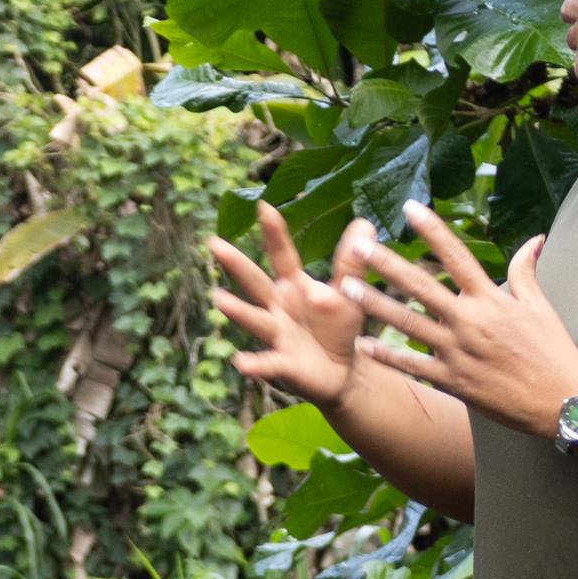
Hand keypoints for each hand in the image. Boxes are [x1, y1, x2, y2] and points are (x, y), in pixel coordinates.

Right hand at [205, 201, 366, 406]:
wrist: (342, 372)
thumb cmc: (338, 327)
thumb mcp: (347, 292)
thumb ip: (351, 262)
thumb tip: (364, 222)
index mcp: (293, 285)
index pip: (282, 254)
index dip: (273, 232)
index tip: (262, 206)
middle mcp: (278, 306)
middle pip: (255, 282)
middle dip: (235, 264)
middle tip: (214, 242)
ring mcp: (277, 334)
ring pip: (255, 319)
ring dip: (238, 310)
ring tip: (219, 299)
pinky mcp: (283, 363)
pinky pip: (267, 363)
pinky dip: (255, 364)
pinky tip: (241, 362)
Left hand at [346, 204, 577, 440]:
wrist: (563, 400)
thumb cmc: (553, 351)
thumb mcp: (540, 306)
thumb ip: (526, 271)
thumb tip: (534, 238)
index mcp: (491, 298)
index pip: (456, 255)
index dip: (432, 229)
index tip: (409, 208)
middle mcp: (470, 321)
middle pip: (421, 286)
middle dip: (387, 264)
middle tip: (358, 246)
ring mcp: (459, 352)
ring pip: (408, 323)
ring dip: (375, 305)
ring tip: (346, 287)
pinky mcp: (454, 381)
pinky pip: (414, 366)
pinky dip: (388, 356)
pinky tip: (362, 346)